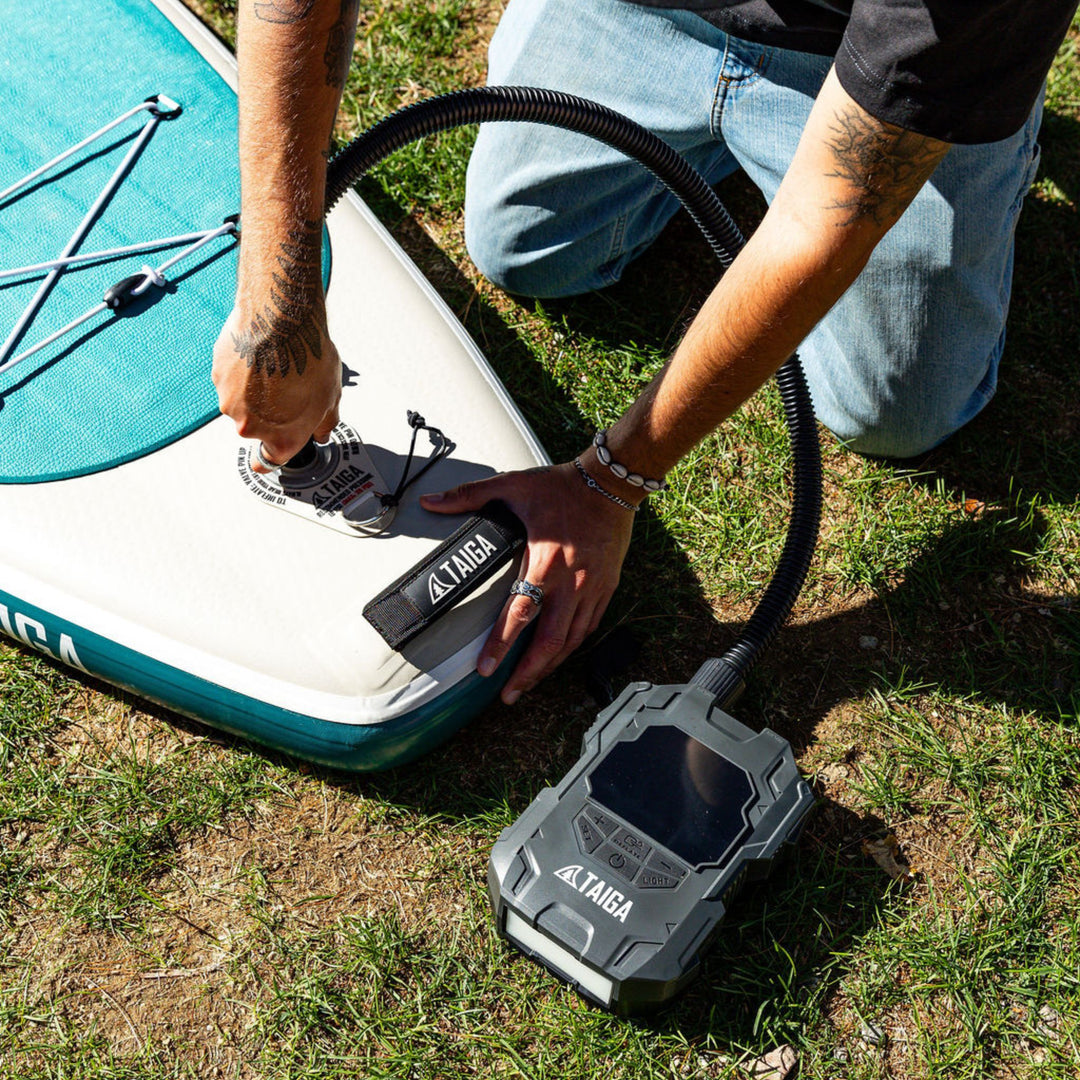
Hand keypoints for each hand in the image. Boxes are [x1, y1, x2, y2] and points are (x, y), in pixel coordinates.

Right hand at [212, 298, 341, 471]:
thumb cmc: (307, 359)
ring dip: (255, 390)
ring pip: (242, 402)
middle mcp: (249, 425)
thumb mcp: (330, 397)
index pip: (269, 461)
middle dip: (270, 412)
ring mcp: (229, 400)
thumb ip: (324, 424)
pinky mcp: (218, 375)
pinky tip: (261, 356)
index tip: (265, 459)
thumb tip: (321, 432)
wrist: (280, 321)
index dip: (269, 457)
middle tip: (287, 389)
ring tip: (276, 367)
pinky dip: (243, 371)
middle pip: (257, 426)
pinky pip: (231, 379)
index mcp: (279, 438)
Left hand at [420, 462, 634, 703]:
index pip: (520, 613)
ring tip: (528, 683)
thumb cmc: (561, 486)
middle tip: (508, 694)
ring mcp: (592, 588)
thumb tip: (429, 501)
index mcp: (545, 560)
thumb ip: (468, 495)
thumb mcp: (512, 485)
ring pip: (572, 641)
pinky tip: (557, 656)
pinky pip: (589, 627)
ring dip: (549, 666)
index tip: (485, 670)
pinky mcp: (607, 588)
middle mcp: (571, 582)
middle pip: (551, 641)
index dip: (501, 645)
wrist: (611, 483)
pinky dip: (571, 646)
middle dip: (528, 673)